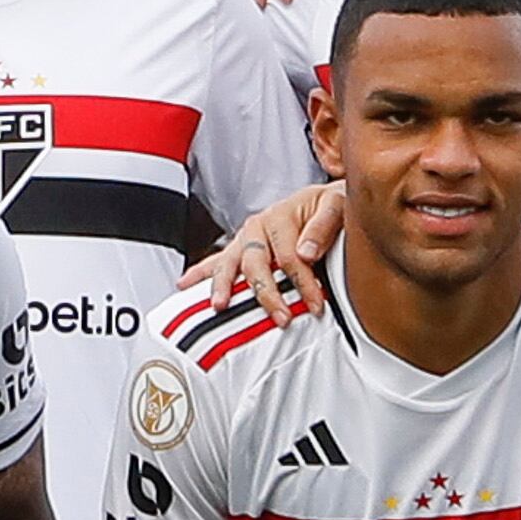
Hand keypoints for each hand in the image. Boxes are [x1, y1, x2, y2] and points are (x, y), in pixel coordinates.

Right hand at [182, 183, 351, 323]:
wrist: (324, 202)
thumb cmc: (329, 206)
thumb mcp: (336, 206)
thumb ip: (323, 227)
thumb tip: (306, 252)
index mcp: (281, 215)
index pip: (289, 256)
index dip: (303, 283)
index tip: (316, 304)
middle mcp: (258, 226)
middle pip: (255, 263)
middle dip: (267, 293)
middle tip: (280, 318)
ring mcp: (245, 238)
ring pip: (229, 263)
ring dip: (223, 285)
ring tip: (219, 304)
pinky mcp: (238, 248)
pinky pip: (216, 261)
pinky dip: (200, 273)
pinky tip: (184, 284)